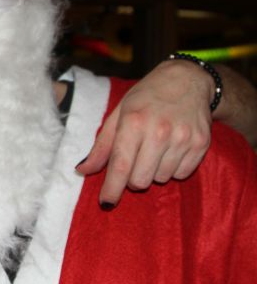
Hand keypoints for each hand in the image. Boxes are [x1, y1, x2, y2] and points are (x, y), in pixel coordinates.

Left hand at [77, 60, 213, 207]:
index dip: (112, 188)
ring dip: (153, 171)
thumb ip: (101, 145)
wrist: (187, 80)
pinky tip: (170, 149)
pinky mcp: (201, 144)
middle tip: (133, 162)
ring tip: (154, 148)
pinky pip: (181, 174)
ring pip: (161, 178)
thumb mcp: (118, 114)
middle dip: (132, 178)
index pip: (120, 166)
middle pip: (140, 180)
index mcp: (133, 122)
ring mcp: (182, 138)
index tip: (106, 202)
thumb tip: (82, 170)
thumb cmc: (146, 97)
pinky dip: (172, 168)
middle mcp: (158, 131)